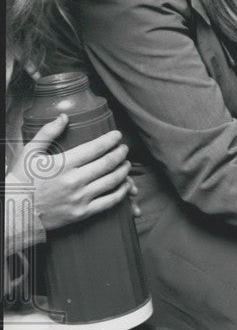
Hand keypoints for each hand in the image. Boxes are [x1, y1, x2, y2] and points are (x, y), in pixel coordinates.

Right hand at [9, 114, 133, 230]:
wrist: (16, 211)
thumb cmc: (22, 180)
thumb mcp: (30, 152)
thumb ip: (48, 133)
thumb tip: (64, 117)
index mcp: (63, 164)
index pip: (95, 148)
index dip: (110, 140)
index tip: (117, 135)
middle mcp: (74, 180)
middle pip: (108, 163)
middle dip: (120, 153)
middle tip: (124, 148)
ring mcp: (80, 198)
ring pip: (112, 182)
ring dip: (123, 171)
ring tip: (126, 164)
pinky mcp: (82, 213)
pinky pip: (109, 202)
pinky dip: (121, 192)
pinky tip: (125, 185)